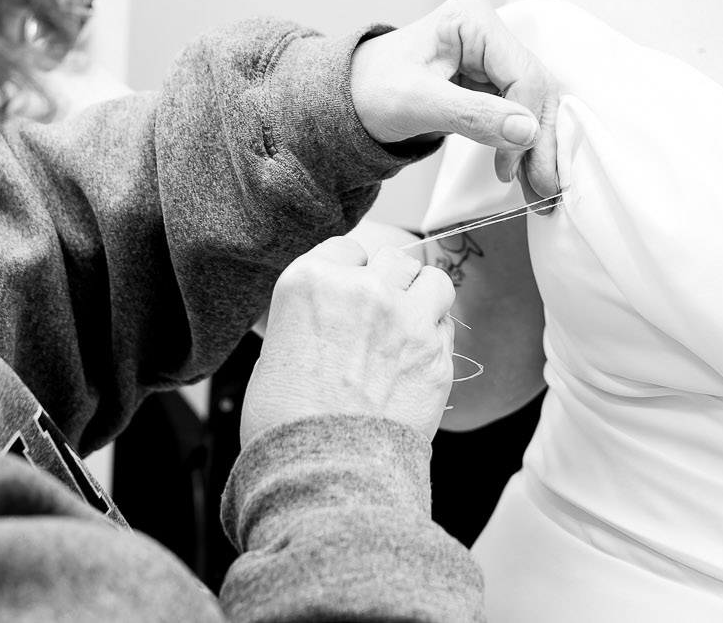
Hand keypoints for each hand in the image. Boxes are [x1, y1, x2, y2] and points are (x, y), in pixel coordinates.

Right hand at [240, 235, 455, 446]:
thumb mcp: (275, 354)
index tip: (348, 295)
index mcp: (311, 281)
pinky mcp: (437, 356)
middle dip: (388, 282)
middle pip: (393, 259)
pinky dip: (436, 338)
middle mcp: (363, 289)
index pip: (346, 250)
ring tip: (410, 324)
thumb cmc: (285, 423)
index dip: (349, 273)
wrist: (323, 473)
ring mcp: (406, 320)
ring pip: (433, 280)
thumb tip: (327, 322)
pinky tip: (418, 361)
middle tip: (380, 313)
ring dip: (423, 298)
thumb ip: (309, 321)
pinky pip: (447, 327)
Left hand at [351, 0, 560, 200]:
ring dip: (536, 148)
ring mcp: (489, 57)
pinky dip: (521, 145)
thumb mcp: (416, 103)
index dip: (524, 124)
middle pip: (535, 89)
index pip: (522, 75)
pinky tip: (523, 173)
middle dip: (540, 141)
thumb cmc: (370, 89)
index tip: (509, 168)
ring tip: (538, 189)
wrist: (347, 99)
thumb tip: (527, 130)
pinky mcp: (487, 81)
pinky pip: (517, 113)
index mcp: (472, 20)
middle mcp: (488, 33)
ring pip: (532, 104)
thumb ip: (473, 115)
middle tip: (545, 189)